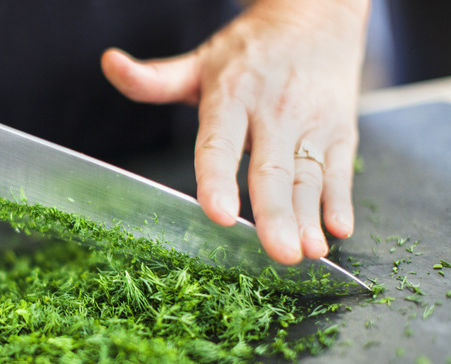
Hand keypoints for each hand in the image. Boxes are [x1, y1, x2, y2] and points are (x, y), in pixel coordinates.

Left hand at [101, 0, 369, 263]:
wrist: (316, 15)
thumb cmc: (249, 51)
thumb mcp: (200, 62)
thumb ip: (155, 79)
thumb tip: (109, 63)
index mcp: (231, 98)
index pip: (219, 144)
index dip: (218, 179)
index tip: (217, 212)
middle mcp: (273, 113)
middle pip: (271, 171)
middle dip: (275, 214)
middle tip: (278, 252)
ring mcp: (310, 123)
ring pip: (308, 177)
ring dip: (309, 217)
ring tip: (307, 251)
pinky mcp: (340, 131)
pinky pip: (341, 171)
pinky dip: (341, 201)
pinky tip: (339, 229)